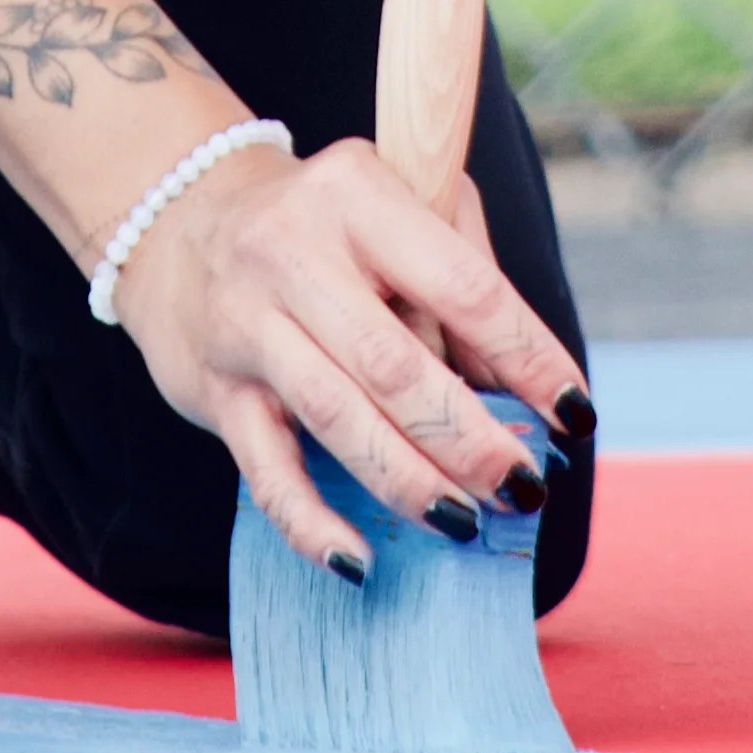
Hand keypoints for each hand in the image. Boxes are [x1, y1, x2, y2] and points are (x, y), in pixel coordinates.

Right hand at [110, 136, 589, 577]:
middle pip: (395, 363)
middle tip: (524, 487)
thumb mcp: (397, 205)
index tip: (574, 414)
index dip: (526, 355)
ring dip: (411, 481)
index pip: (462, 284)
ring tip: (466, 519)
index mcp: (356, 191)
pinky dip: (312, 523)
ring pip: (338, 417)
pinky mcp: (215, 387)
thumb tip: (520, 391)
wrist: (178, 221)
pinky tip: (359, 561)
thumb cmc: (325, 224)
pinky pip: (266, 469)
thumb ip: (465, 275)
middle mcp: (292, 250)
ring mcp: (246, 321)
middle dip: (471, 437)